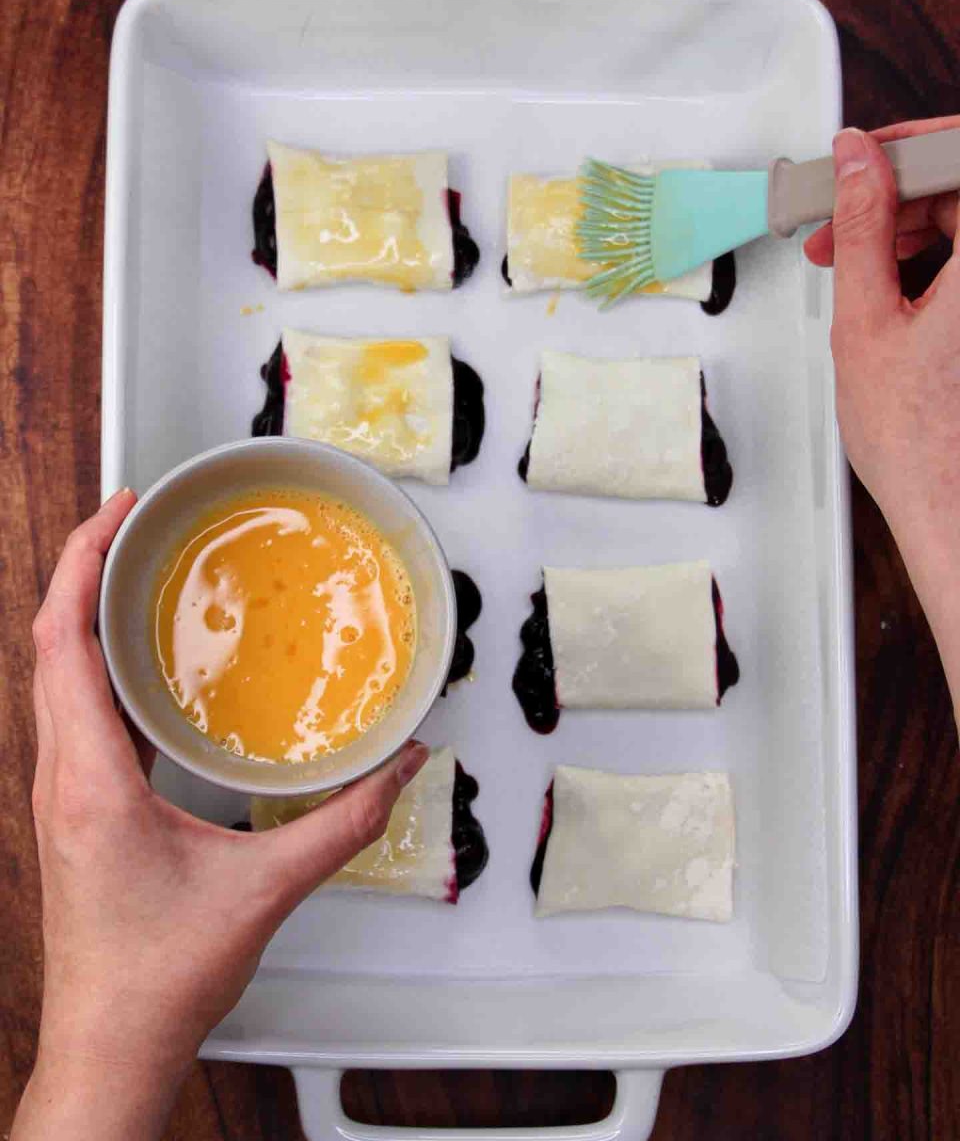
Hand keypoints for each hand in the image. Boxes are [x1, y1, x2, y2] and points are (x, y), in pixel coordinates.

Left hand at [15, 489, 428, 1139]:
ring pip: (53, 673)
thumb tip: (398, 768)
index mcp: (91, 779)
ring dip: (84, 611)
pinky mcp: (75, 805)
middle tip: (134, 520)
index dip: (82, 563)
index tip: (120, 512)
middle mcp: (62, 774)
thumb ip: (344, 823)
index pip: (62, 641)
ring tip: (134, 570)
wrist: (111, 1043)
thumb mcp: (266, 889)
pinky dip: (96, 660)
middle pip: (49, 641)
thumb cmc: (159, 977)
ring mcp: (62, 790)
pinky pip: (72, 708)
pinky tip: (139, 660)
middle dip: (83, 567)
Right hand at [803, 117, 959, 714]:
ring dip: (909, 224)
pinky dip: (930, 254)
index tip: (864, 156)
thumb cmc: (916, 439)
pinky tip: (887, 276)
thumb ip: (860, 227)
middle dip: (899, 191)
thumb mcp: (865, 319)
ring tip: (853, 257)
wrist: (946, 501)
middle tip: (842, 215)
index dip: (909, 147)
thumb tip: (857, 163)